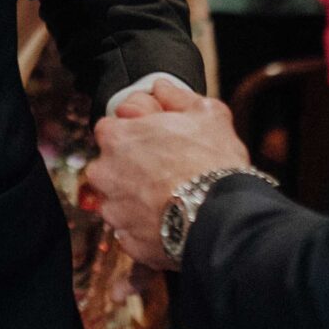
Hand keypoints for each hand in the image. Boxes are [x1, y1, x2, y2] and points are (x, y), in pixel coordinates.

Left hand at [88, 81, 252, 269]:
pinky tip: (171, 223)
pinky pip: (132, 233)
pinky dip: (147, 230)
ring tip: (171, 202)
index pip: (111, 130)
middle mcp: (104, 173)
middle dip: (131, 170)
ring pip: (118, 202)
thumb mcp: (206, 113)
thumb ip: (176, 96)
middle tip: (165, 174)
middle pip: (111, 168)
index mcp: (115, 137)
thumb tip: (161, 87)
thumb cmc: (214, 161)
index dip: (135, 136)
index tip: (156, 144)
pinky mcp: (127, 242)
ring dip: (137, 202)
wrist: (223, 217)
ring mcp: (114, 210)